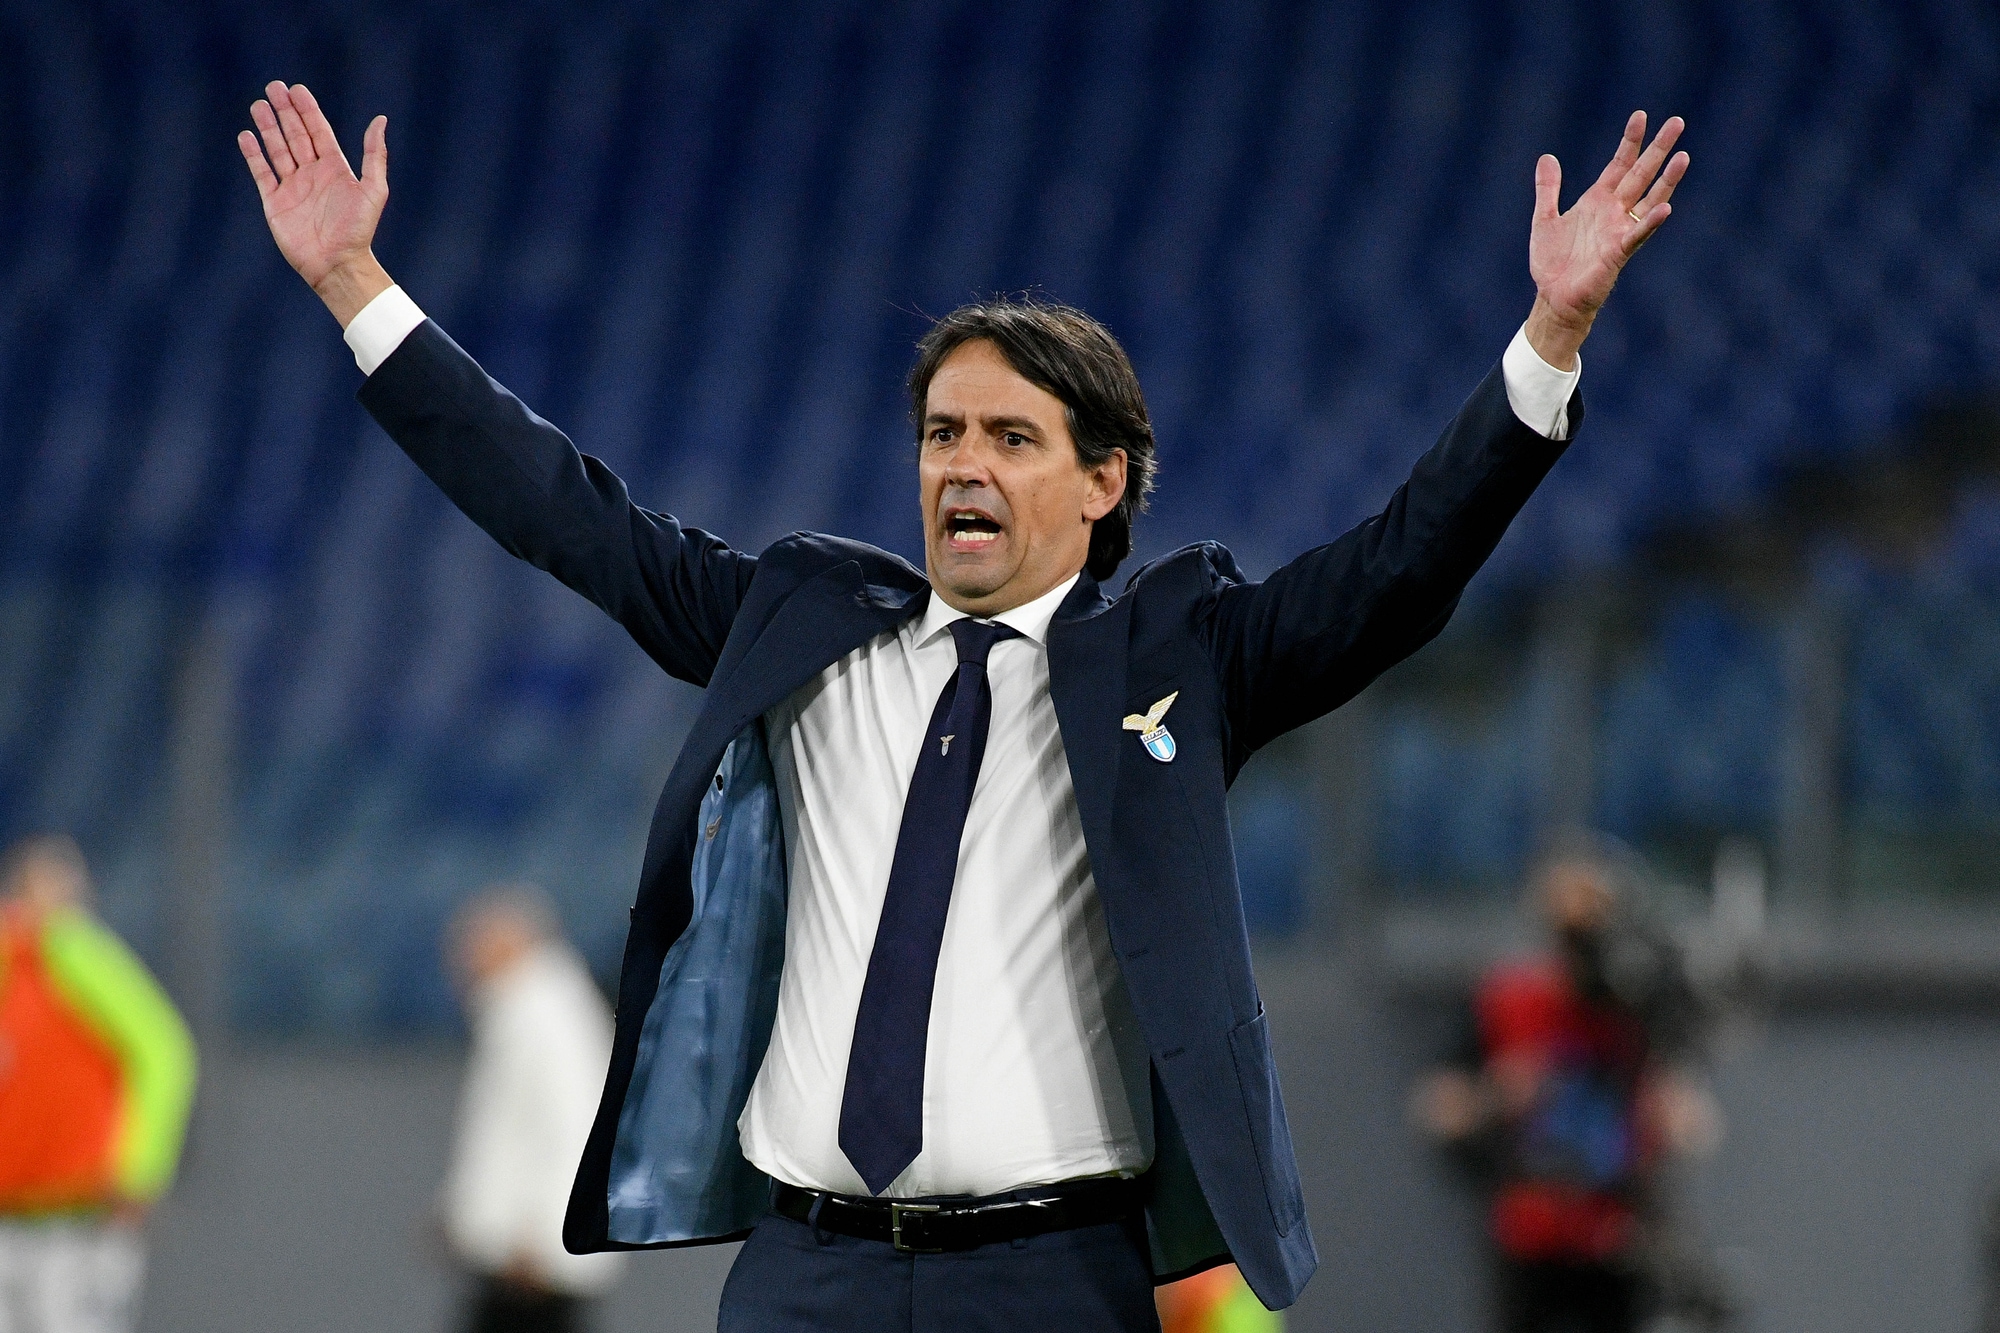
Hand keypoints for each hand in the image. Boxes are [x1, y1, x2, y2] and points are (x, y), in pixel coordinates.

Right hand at [237, 82, 393, 326]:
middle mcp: (313, 174)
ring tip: (258, 105)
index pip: (319, 131)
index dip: (308, 110)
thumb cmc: (359, 230)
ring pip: (277, 150)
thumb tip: (380, 120)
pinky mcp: (275, 203)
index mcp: (336, 169)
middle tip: (273, 87)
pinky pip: (262, 173)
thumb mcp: (373, 190)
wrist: (337, 265)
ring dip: (268, 128)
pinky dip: (254, 155)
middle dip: (285, 112)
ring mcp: (292, 187)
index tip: (297, 89)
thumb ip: (374, 155)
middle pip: (296, 135)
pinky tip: (247, 136)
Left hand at [1524, 110, 1688, 369]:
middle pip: (1640, 174)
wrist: (1554, 299)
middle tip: (1677, 122)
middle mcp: (1614, 212)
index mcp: (1597, 201)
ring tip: (1683, 156)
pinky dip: (1651, 222)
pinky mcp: (1618, 253)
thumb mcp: (1545, 219)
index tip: (1640, 115)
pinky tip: (1666, 209)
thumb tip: (1547, 157)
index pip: (1618, 164)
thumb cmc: (1553, 263)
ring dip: (1666, 180)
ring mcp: (1619, 231)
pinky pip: (1637, 235)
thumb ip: (1548, 189)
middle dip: (1657, 149)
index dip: (1629, 141)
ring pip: (1649, 199)